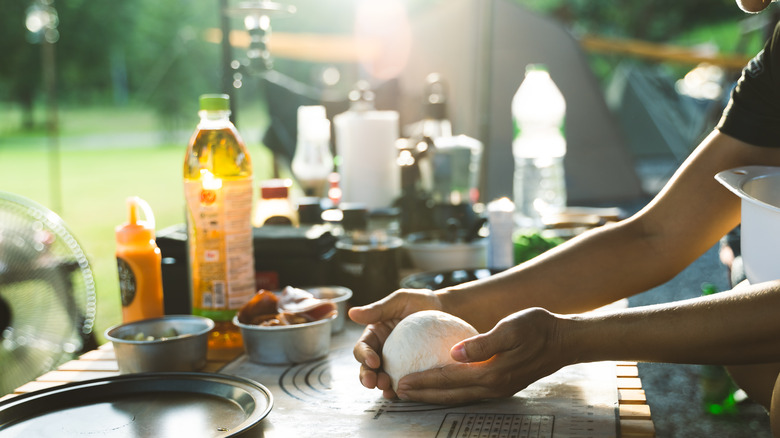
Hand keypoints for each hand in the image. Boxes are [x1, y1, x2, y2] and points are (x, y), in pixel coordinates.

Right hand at [348, 289, 442, 398]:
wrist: (447, 311)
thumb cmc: (422, 302)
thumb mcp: (400, 301)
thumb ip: (378, 309)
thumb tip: (352, 313)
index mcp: (375, 335)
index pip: (362, 348)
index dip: (363, 356)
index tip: (373, 361)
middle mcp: (382, 351)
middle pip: (367, 368)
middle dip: (368, 377)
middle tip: (374, 382)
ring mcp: (396, 363)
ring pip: (382, 378)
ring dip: (381, 386)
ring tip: (388, 389)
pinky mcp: (411, 371)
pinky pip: (404, 383)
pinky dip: (400, 390)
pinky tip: (403, 394)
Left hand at [394, 307, 569, 403]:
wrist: (564, 340)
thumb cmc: (538, 327)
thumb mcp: (511, 327)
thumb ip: (482, 342)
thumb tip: (455, 353)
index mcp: (492, 373)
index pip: (448, 379)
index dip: (423, 381)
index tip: (401, 381)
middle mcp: (493, 386)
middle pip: (449, 394)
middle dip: (422, 394)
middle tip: (397, 391)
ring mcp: (498, 389)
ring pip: (458, 397)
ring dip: (433, 396)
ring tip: (412, 393)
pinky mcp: (501, 385)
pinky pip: (468, 392)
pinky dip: (449, 392)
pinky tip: (440, 386)